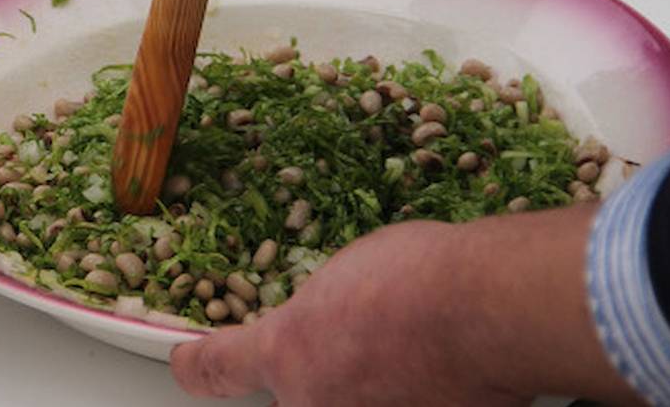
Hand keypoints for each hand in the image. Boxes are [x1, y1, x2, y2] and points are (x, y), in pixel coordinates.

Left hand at [169, 207, 643, 405]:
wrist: (484, 309)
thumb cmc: (421, 278)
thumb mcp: (351, 275)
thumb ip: (328, 311)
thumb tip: (342, 321)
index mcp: (285, 350)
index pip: (217, 368)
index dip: (198, 367)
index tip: (186, 365)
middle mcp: (312, 403)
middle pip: (297, 399)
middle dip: (323, 379)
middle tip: (370, 350)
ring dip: (375, 391)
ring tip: (421, 358)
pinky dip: (417, 399)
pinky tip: (446, 378)